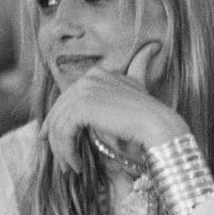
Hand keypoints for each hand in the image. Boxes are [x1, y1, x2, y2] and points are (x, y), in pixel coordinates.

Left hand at [39, 42, 187, 172]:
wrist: (160, 127)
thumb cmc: (153, 115)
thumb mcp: (142, 88)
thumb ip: (140, 67)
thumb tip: (154, 46)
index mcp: (99, 74)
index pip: (70, 98)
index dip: (58, 119)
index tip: (53, 140)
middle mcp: (89, 78)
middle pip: (60, 110)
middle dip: (56, 137)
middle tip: (62, 162)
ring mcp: (85, 90)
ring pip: (60, 123)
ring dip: (62, 150)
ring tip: (72, 168)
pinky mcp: (82, 106)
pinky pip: (64, 131)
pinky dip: (67, 151)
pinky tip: (77, 165)